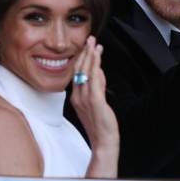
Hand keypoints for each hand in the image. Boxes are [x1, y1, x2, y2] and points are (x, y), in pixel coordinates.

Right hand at [70, 36, 118, 177]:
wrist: (103, 142)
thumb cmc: (100, 124)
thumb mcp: (96, 102)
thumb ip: (97, 86)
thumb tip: (99, 71)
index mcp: (76, 97)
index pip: (77, 73)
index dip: (82, 58)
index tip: (87, 46)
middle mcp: (78, 96)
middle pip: (79, 70)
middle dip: (85, 53)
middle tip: (90, 39)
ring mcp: (85, 99)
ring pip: (86, 72)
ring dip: (91, 56)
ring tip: (94, 43)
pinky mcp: (95, 102)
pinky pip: (94, 80)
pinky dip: (95, 66)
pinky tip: (98, 57)